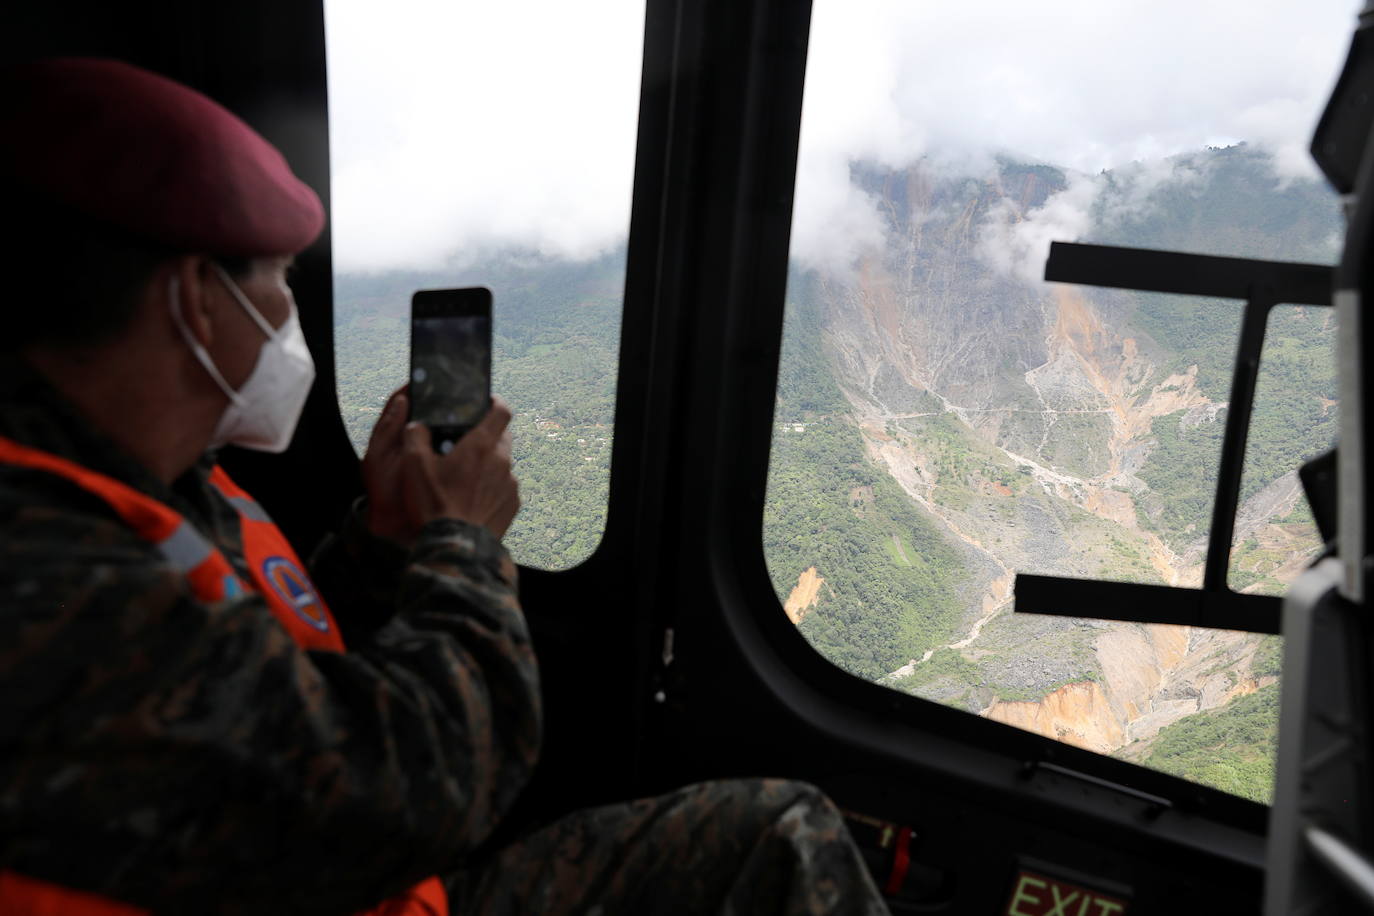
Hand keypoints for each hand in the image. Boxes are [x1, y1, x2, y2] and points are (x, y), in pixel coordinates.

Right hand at [362, 387, 520, 545]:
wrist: (456, 546)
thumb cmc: (434, 504)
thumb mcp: (414, 465)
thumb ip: (415, 436)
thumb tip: (417, 424)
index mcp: (481, 445)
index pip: (502, 410)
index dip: (495, 402)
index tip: (487, 401)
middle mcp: (502, 461)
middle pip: (503, 436)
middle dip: (489, 434)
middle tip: (468, 441)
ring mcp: (510, 484)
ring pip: (503, 463)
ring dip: (489, 463)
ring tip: (467, 476)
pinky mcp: (513, 504)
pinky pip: (505, 488)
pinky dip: (493, 487)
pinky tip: (474, 498)